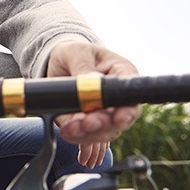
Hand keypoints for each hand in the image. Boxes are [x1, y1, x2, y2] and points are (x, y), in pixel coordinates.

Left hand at [46, 41, 139, 165]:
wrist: (58, 63)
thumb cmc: (74, 52)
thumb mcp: (76, 52)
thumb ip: (83, 66)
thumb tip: (93, 80)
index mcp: (122, 74)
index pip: (132, 96)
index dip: (128, 110)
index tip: (119, 117)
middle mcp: (117, 98)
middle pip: (120, 120)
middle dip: (104, 125)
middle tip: (88, 123)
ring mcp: (103, 113)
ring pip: (104, 132)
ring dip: (89, 134)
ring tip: (72, 128)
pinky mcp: (85, 123)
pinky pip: (85, 136)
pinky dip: (76, 137)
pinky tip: (68, 132)